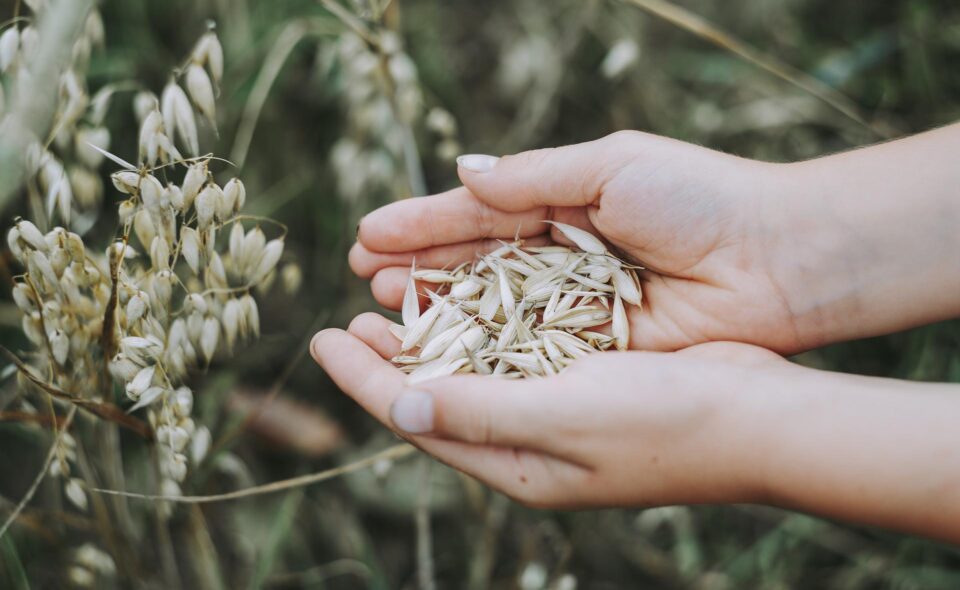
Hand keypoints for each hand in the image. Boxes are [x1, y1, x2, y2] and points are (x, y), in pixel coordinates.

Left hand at [310, 313, 783, 507]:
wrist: (759, 417)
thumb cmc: (666, 423)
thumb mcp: (564, 417)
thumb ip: (479, 412)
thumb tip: (397, 404)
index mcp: (516, 464)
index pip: (417, 418)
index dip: (363, 379)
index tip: (319, 338)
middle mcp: (529, 442)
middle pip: (437, 396)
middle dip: (388, 359)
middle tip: (347, 319)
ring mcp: (558, 413)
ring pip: (474, 371)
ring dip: (431, 336)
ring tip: (391, 302)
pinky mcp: (586, 380)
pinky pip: (515, 352)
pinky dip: (482, 326)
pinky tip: (468, 298)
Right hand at [350, 131, 814, 352]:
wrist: (777, 261)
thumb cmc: (698, 199)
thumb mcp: (610, 167)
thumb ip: (531, 177)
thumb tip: (462, 172)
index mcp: (563, 203)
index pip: (477, 214)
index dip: (423, 224)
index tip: (368, 234)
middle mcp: (561, 257)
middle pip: (474, 264)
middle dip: (419, 268)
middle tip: (363, 277)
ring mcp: (575, 306)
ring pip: (492, 310)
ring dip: (438, 309)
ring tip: (384, 308)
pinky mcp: (594, 349)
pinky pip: (527, 349)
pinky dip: (484, 349)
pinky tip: (440, 349)